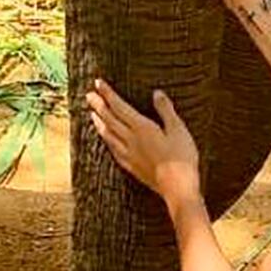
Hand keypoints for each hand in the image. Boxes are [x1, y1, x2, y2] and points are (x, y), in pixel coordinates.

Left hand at [86, 80, 202, 217]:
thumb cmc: (182, 157)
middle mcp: (131, 140)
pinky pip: (114, 151)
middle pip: (110, 120)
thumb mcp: (178, 129)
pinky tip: (106, 140)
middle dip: (99, 106)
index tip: (98, 83)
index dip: (108, 94)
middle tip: (88, 95)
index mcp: (142, 128)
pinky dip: (107, 142)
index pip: (120, 107)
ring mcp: (129, 155)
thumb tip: (156, 93)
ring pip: (109, 136)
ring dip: (99, 123)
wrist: (178, 187)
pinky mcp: (132, 167)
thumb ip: (166, 110)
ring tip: (92, 115)